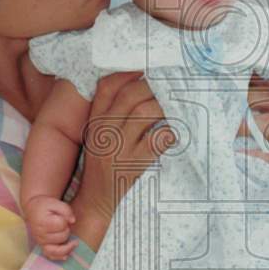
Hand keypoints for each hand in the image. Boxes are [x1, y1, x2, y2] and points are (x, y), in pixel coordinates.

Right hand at [24, 195, 76, 260]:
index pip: (62, 224)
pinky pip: (50, 255)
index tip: (61, 216)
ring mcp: (41, 242)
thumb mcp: (55, 202)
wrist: (34, 210)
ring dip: (67, 243)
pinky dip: (59, 256)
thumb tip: (73, 221)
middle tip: (63, 223)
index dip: (65, 220)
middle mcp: (40, 234)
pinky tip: (67, 255)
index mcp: (42, 222)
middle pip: (62, 236)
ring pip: (58, 249)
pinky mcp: (42, 247)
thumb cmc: (45, 206)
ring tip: (73, 240)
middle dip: (66, 230)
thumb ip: (66, 210)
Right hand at [70, 71, 174, 249]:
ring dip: (163, 107)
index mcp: (95, 121)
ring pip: (145, 112)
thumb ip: (108, 111)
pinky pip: (157, 140)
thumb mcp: (97, 135)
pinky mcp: (133, 164)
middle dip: (153, 87)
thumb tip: (135, 82)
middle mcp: (104, 131)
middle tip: (168, 88)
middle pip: (131, 95)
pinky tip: (172, 133)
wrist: (95, 201)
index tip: (146, 68)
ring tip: (173, 108)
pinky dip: (168, 133)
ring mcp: (119, 147)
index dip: (129, 73)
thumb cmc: (101, 165)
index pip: (108, 87)